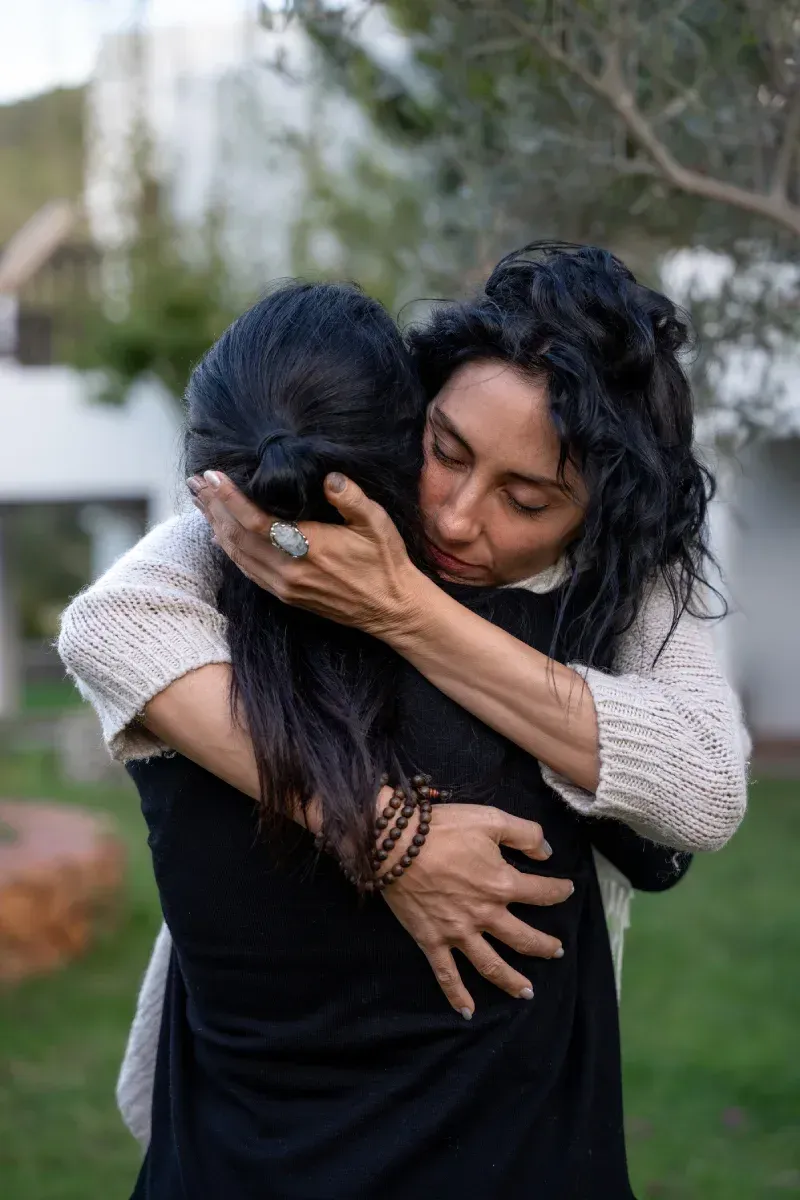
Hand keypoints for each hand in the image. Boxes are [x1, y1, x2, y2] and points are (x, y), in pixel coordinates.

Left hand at [188, 471, 424, 639]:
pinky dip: (229, 550)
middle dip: (213, 507)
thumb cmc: (387, 563)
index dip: (229, 498)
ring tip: (200, 502)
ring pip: (237, 555)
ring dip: (215, 526)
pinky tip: (220, 535)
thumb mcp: (377, 524)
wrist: (393, 609)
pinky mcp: (286, 596)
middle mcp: (289, 571)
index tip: (213, 476)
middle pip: (236, 537)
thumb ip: (352, 498)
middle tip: (195, 482)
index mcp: (309, 549)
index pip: (255, 521)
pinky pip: (247, 571)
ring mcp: (285, 587)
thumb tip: (329, 478)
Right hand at [380, 801, 571, 1018]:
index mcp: (502, 884)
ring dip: (512, 981)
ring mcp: (458, 932)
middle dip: (544, 946)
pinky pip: (446, 974)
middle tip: (556, 950)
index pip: (541, 893)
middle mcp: (485, 914)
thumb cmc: (443, 828)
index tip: (567, 890)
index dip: (559, 891)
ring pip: (491, 965)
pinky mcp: (432, 940)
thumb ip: (525, 834)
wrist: (395, 843)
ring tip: (527, 992)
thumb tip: (547, 853)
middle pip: (523, 938)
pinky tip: (468, 1011)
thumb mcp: (491, 819)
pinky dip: (457, 995)